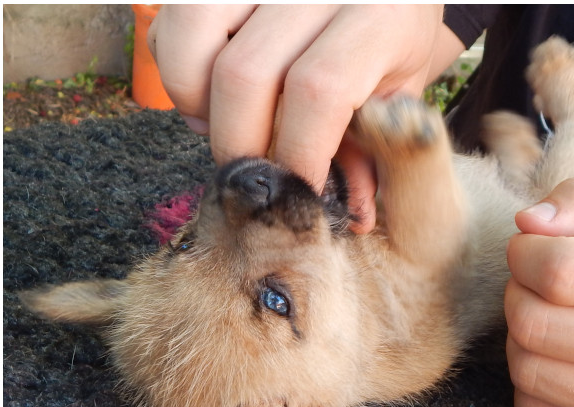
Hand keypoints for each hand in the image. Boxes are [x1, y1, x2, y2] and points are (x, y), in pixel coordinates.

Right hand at [148, 4, 452, 232]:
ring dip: (195, 102)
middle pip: (244, 72)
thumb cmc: (392, 40)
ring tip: (222, 126)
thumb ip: (374, 151)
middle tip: (254, 172)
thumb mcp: (399, 93)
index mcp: (378, 15)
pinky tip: (209, 91)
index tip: (298, 190)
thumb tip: (352, 219)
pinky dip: (177, 68)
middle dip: (240, 143)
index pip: (319, 90)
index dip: (299, 153)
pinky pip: (175, 19)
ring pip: (194, 37)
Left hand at [505, 179, 573, 406]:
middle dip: (518, 295)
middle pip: (529, 322)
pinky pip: (527, 406)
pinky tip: (562, 363)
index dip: (524, 254)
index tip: (533, 252)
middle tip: (540, 290)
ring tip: (554, 324)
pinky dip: (531, 380)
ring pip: (522, 367)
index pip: (555, 270)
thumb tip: (528, 222)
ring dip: (522, 338)